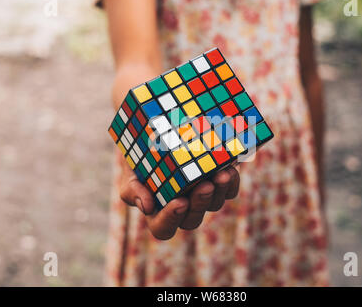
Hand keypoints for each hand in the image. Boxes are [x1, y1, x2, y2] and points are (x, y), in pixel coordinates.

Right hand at [116, 150, 239, 239]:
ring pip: (214, 205)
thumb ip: (132, 190)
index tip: (179, 201)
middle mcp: (183, 209)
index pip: (164, 228)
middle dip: (200, 202)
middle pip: (193, 219)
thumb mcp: (130, 171)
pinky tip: (230, 168)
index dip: (171, 219)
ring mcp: (202, 198)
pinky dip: (231, 182)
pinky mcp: (219, 185)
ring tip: (222, 173)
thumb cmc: (140, 157)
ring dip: (218, 191)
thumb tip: (147, 207)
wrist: (161, 133)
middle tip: (204, 184)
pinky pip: (229, 192)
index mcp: (158, 212)